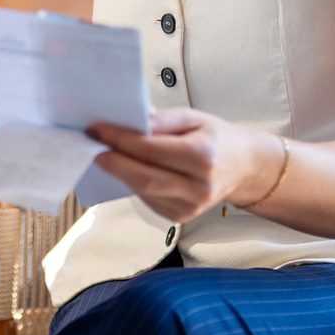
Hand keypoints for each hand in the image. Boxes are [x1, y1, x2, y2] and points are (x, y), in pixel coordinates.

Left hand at [88, 109, 281, 224]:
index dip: (119, 140)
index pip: (151, 150)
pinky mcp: (179, 217)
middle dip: (111, 159)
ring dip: (118, 171)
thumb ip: (162, 120)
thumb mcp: (194, 117)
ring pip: (141, 190)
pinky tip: (126, 168)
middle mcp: (198, 186)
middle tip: (91, 143)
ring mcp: (190, 207)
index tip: (96, 129)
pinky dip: (132, 182)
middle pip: (142, 177)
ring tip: (104, 152)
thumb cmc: (216, 139)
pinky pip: (146, 198)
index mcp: (203, 157)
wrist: (243, 168)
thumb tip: (129, 122)